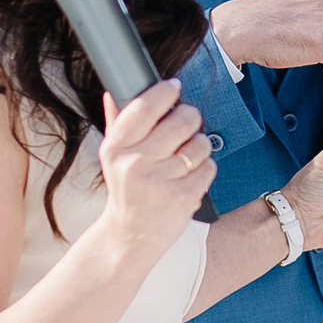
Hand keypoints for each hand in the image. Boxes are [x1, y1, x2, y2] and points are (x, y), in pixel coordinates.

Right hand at [94, 82, 216, 259]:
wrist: (131, 235)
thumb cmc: (127, 191)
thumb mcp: (113, 158)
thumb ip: (116, 123)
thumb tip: (115, 92)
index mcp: (115, 148)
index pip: (144, 106)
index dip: (164, 92)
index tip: (173, 87)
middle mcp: (135, 163)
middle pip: (181, 120)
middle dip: (189, 118)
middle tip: (185, 125)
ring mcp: (160, 181)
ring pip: (199, 143)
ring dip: (198, 146)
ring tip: (185, 157)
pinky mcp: (184, 196)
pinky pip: (209, 167)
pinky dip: (204, 169)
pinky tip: (189, 177)